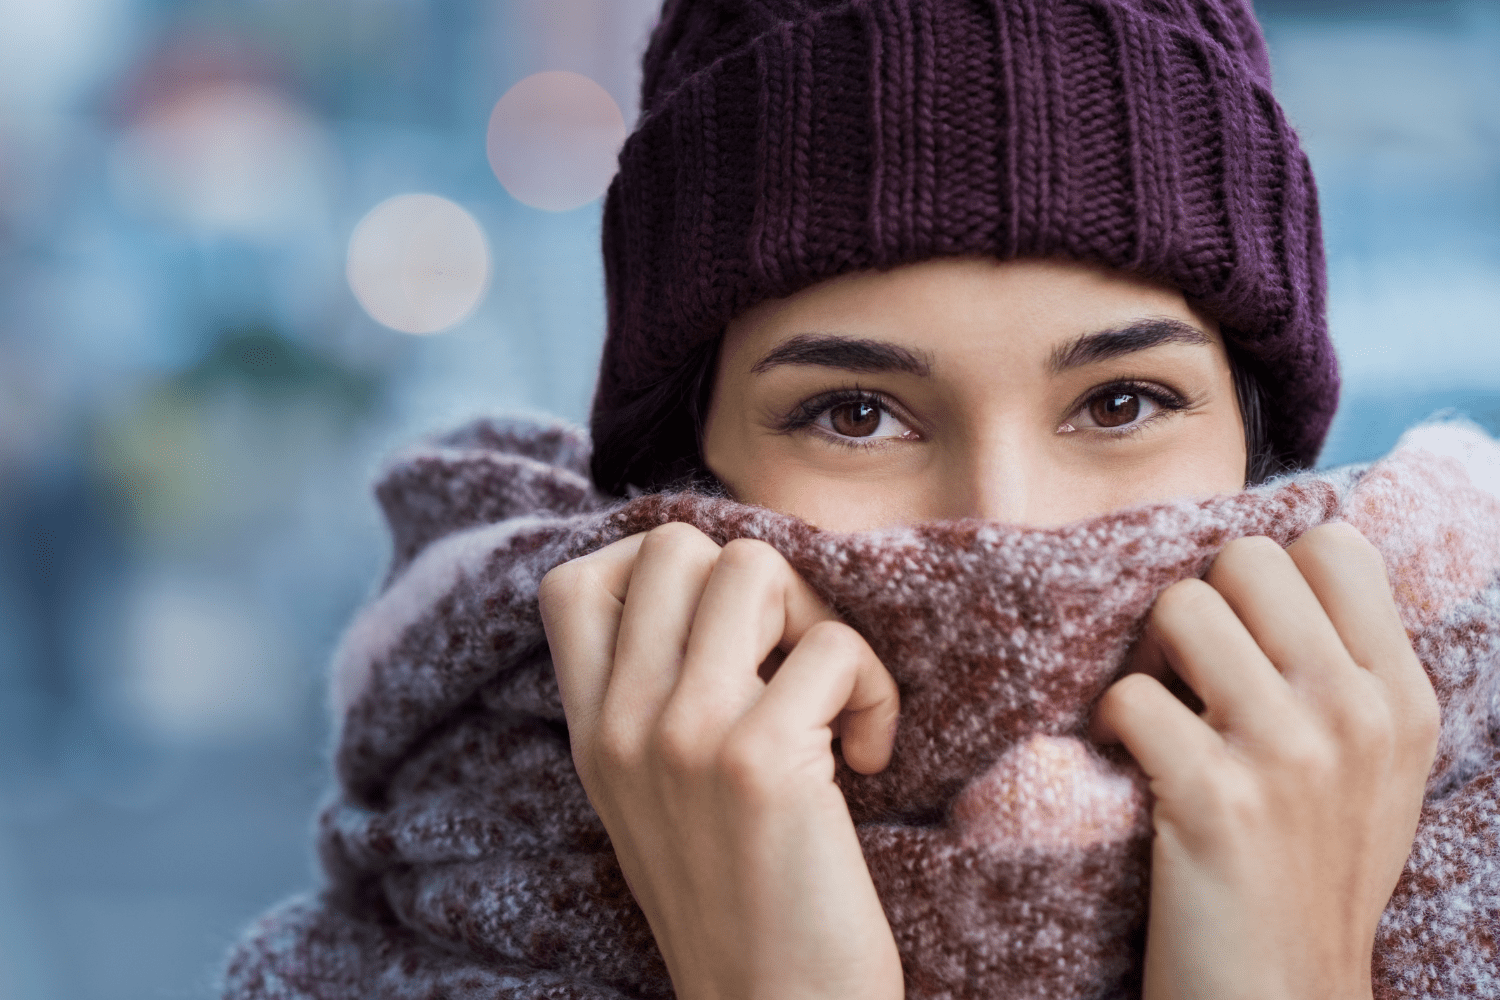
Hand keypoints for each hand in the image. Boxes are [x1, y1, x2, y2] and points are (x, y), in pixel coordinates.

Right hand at [538, 523, 903, 999]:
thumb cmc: (739, 905)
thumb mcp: (654, 800)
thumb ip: (654, 703)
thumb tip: (720, 590)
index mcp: (591, 734)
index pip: (576, 584)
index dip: (659, 572)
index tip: (723, 634)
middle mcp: (621, 724)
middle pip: (677, 546)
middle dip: (759, 583)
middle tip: (792, 663)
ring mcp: (683, 735)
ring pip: (754, 567)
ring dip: (819, 619)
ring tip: (833, 700)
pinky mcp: (758, 760)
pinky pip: (835, 646)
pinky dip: (876, 691)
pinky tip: (871, 759)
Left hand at [1093, 523, 1439, 999]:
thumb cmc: (1309, 877)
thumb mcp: (1373, 770)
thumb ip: (1344, 673)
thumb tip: (1276, 572)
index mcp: (1401, 698)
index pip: (1334, 546)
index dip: (1268, 576)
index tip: (1244, 636)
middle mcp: (1356, 713)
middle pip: (1245, 561)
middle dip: (1199, 605)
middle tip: (1184, 675)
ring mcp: (1289, 753)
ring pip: (1181, 608)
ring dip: (1146, 659)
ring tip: (1155, 717)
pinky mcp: (1215, 799)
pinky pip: (1129, 696)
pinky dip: (1108, 725)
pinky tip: (1126, 766)